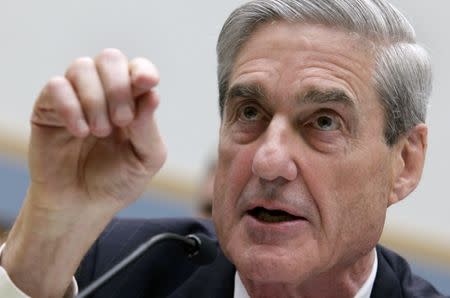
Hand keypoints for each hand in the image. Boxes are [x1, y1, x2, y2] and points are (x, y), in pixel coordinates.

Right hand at [1, 49, 166, 296]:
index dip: (142, 71)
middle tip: (122, 121)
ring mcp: (76, 98)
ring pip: (82, 67)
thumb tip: (152, 94)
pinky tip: (80, 133)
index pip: (138, 69)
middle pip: (110, 58)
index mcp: (132, 101)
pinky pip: (56, 86)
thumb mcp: (145, 158)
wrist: (82, 206)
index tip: (146, 83)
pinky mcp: (48, 108)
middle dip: (118, 86)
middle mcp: (104, 93)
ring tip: (99, 132)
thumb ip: (148, 127)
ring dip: (95, 100)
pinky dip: (71, 107)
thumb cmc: (117, 180)